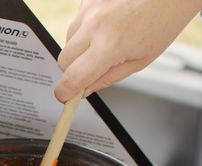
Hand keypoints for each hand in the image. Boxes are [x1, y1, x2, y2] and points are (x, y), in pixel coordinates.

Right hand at [54, 0, 201, 102]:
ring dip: (79, 48)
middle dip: (72, 71)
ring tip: (105, 43)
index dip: (64, 93)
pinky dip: (86, 29)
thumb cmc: (161, 22)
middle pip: (63, 61)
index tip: (65, 98)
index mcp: (108, 47)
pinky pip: (77, 22)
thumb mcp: (138, 62)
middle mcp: (94, 25)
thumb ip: (106, 79)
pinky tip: (106, 26)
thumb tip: (84, 91)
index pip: (72, 79)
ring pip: (68, 40)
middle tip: (89, 72)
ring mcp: (89, 8)